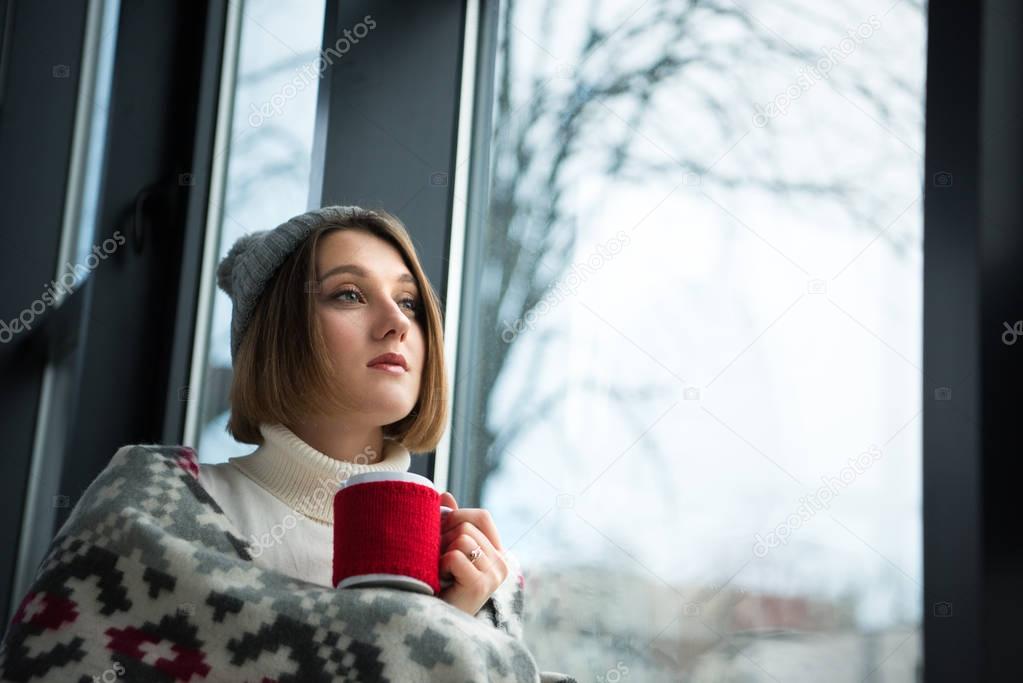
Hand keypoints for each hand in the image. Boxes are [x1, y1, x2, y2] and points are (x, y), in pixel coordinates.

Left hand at [437, 491, 508, 615]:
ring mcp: (494, 575)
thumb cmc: (437, 583)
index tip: (442, 536)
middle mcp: (502, 563)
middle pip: (468, 526)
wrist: (429, 620)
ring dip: (441, 552)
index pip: (482, 516)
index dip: (456, 518)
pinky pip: (455, 555)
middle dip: (444, 538)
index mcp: (497, 552)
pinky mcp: (481, 585)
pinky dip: (441, 565)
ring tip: (439, 571)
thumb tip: (445, 495)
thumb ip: (449, 521)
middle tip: (437, 561)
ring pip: (462, 538)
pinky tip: (441, 581)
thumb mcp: (444, 547)